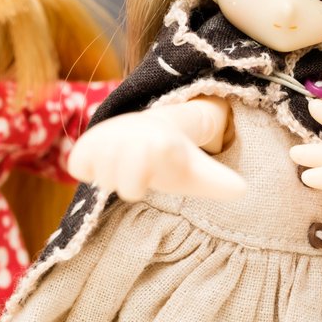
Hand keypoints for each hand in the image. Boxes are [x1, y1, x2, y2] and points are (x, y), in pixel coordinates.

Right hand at [68, 107, 245, 201]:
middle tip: (140, 176)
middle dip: (130, 184)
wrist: (146, 131)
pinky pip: (79, 166)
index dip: (154, 156)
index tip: (161, 151)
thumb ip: (219, 183)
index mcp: (163, 144)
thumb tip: (242, 190)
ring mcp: (105, 137)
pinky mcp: (84, 143)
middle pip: (120, 181)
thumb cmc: (174, 161)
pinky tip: (105, 162)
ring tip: (126, 168)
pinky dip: (89, 168)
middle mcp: (133, 135)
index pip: (156, 149)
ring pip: (100, 176)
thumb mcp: (198, 172)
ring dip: (112, 179)